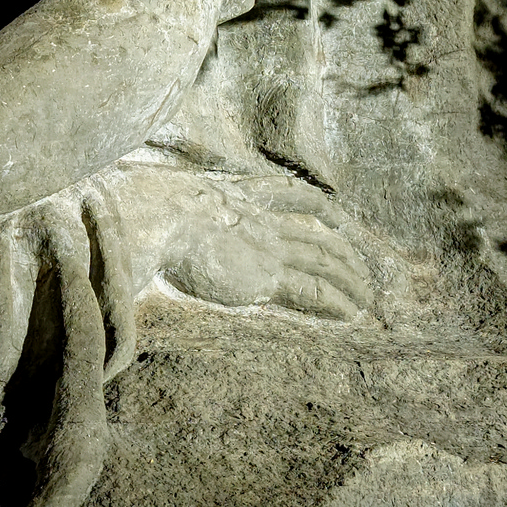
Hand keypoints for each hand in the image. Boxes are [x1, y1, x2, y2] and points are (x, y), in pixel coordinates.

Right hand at [140, 174, 371, 321]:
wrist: (152, 217)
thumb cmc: (142, 212)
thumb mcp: (161, 204)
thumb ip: (167, 215)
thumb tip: (139, 221)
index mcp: (235, 196)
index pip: (288, 193)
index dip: (315, 203)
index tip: (334, 214)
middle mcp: (260, 219)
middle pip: (316, 230)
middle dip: (344, 248)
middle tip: (360, 264)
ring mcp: (268, 245)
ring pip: (325, 259)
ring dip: (351, 277)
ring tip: (367, 296)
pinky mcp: (268, 273)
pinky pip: (315, 289)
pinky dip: (337, 301)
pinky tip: (352, 313)